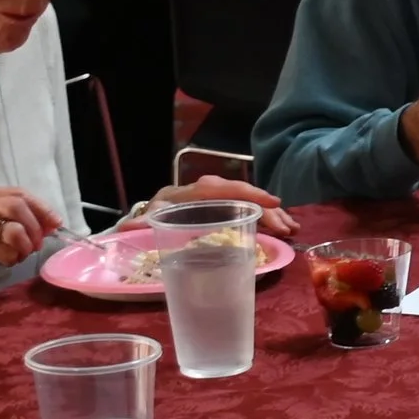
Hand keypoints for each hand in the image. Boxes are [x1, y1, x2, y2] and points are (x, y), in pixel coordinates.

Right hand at [0, 182, 61, 299]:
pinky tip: (2, 261)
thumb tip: (53, 222)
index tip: (56, 223)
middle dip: (35, 229)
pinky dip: (12, 260)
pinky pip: (7, 252)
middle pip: (19, 208)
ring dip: (24, 248)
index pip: (20, 193)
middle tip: (36, 245)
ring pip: (15, 231)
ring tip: (17, 255)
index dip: (43, 209)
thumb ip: (16, 216)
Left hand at [134, 175, 298, 238]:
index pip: (222, 188)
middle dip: (267, 210)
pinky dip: (269, 218)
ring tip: (291, 230)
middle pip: (243, 196)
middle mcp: (210, 192)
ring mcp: (222, 200)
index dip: (246, 193)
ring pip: (251, 202)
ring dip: (273, 215)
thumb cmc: (155, 217)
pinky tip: (285, 228)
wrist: (154, 215)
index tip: (270, 203)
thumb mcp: (150, 220)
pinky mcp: (229, 209)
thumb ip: (141, 224)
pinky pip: (252, 209)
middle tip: (286, 228)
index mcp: (191, 192)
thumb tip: (127, 228)